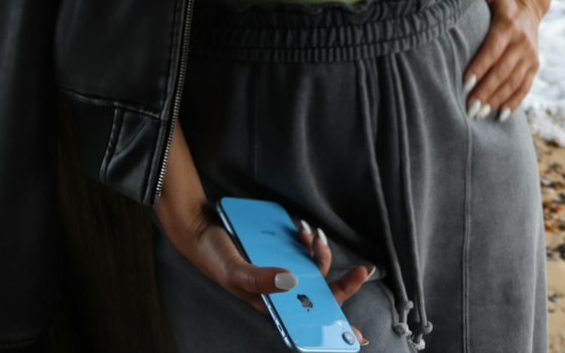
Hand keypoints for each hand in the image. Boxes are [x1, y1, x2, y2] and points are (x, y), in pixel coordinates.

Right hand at [156, 200, 369, 344]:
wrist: (201, 228)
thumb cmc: (214, 257)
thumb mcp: (235, 272)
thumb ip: (261, 279)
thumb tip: (292, 281)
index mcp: (272, 305)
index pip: (308, 321)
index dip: (333, 329)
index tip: (359, 337)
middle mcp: (281, 291)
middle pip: (321, 295)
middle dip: (344, 284)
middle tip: (362, 271)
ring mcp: (282, 271)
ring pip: (314, 269)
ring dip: (319, 253)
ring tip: (310, 235)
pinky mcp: (281, 252)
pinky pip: (304, 250)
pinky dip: (308, 241)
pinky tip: (302, 230)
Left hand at [462, 0, 541, 119]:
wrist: (529, 7)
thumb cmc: (502, 1)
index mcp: (509, 26)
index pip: (493, 50)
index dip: (480, 67)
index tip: (465, 83)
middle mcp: (522, 43)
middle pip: (502, 71)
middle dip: (485, 90)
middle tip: (468, 107)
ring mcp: (530, 56)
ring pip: (513, 83)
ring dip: (496, 99)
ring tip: (479, 113)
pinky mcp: (534, 66)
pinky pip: (524, 88)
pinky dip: (513, 102)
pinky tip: (500, 115)